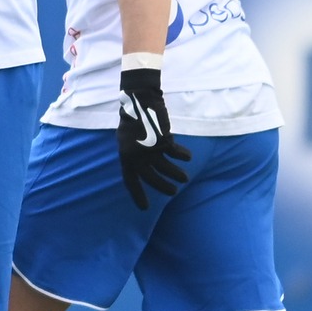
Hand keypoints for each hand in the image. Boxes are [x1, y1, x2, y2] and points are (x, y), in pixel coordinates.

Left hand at [117, 67, 189, 209]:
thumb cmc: (131, 120)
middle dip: (163, 188)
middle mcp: (136, 156)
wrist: (138, 102)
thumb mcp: (124, 140)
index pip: (130, 181)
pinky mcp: (163, 141)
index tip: (145, 208)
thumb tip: (139, 169)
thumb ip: (132, 155)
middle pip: (152, 179)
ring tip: (184, 179)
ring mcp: (150, 149)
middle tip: (174, 192)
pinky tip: (187, 157)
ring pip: (167, 169)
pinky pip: (176, 153)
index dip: (138, 195)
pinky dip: (183, 156)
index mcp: (125, 156)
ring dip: (177, 175)